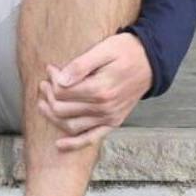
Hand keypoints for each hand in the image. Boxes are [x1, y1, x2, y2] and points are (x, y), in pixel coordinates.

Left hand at [37, 31, 152, 151]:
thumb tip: (60, 80)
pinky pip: (91, 138)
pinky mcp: (113, 122)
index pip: (63, 91)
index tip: (51, 69)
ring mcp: (109, 118)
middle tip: (44, 84)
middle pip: (63, 109)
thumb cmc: (126, 51)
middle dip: (48, 96)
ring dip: (53, 116)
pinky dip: (74, 144)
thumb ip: (81, 65)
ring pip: (71, 125)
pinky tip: (59, 145)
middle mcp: (105, 108)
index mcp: (101, 89)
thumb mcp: (104, 49)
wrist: (151, 62)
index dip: (52, 80)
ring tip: (43, 103)